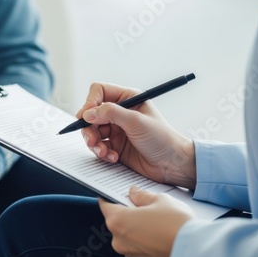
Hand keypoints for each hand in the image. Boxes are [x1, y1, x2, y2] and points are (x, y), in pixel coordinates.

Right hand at [77, 83, 195, 188]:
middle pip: (91, 114)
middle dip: (89, 128)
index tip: (86, 116)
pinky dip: (102, 152)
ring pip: (92, 131)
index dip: (90, 103)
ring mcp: (116, 129)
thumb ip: (111, 113)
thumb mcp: (136, 122)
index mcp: (128, 99)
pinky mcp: (115, 145)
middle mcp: (120, 112)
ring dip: (94, 143)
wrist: (172, 164)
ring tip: (104, 151)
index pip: (99, 92)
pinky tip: (113, 157)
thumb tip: (88, 113)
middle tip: (92, 140)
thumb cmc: (162, 139)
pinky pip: (98, 145)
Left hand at [99, 186, 195, 256]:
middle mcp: (118, 240)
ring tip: (153, 220)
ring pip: (126, 235)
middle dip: (126, 212)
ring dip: (134, 227)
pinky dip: (142, 239)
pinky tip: (156, 233)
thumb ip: (141, 195)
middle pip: (116, 221)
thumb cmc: (177, 223)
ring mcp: (128, 253)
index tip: (113, 193)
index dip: (109, 197)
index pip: (105, 205)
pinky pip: (135, 246)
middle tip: (140, 205)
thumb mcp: (159, 200)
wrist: (196, 249)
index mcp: (118, 221)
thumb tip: (133, 192)